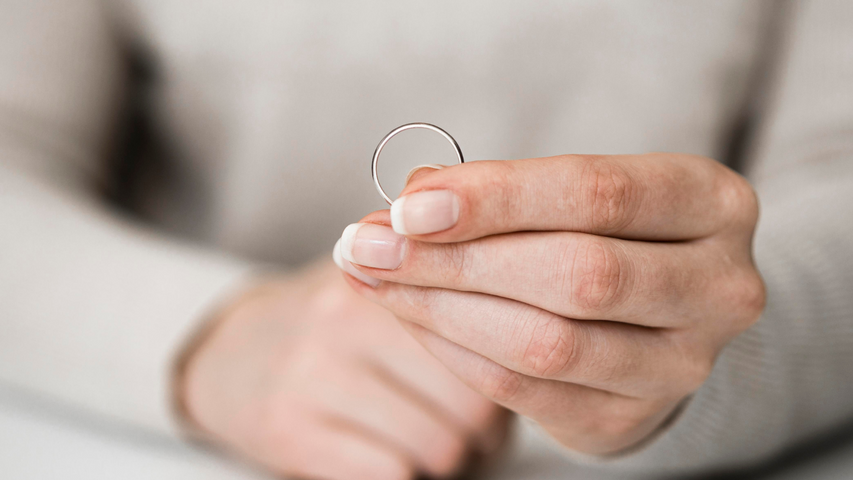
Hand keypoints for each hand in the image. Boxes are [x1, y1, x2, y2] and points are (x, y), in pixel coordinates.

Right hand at [180, 262, 507, 478]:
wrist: (229, 352)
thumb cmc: (329, 324)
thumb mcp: (380, 284)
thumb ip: (441, 292)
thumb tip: (525, 332)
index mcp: (385, 276)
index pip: (488, 336)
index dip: (508, 377)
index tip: (504, 388)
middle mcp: (348, 319)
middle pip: (473, 404)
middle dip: (484, 431)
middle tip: (472, 430)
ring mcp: (316, 374)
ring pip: (439, 447)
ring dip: (448, 459)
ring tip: (429, 440)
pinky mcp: (292, 428)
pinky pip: (391, 473)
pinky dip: (403, 474)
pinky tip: (389, 454)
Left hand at [337, 154, 764, 454]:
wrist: (655, 316)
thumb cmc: (602, 233)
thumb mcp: (570, 195)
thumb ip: (500, 194)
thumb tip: (409, 206)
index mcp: (710, 203)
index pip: (595, 193)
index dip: (494, 198)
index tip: (408, 206)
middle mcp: (718, 286)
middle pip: (576, 273)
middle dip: (456, 259)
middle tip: (369, 246)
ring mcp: (684, 364)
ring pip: (547, 341)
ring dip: (443, 310)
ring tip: (376, 280)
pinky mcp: (632, 417)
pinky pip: (525, 389)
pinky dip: (455, 351)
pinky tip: (413, 318)